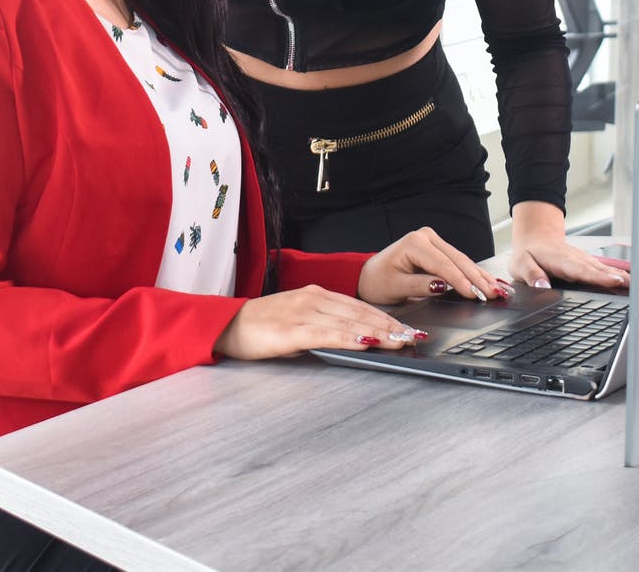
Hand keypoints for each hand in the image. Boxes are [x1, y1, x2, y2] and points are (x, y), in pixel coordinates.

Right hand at [214, 285, 424, 359]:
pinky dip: (350, 338)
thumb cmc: (259, 326)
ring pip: (349, 322)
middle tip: (412, 335)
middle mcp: (312, 299)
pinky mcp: (292, 331)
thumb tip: (349, 339)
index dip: (384, 316)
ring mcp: (302, 313)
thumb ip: (321, 326)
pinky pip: (328, 334)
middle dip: (389, 325)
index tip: (405, 327)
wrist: (226, 325)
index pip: (358, 305)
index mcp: (314, 295)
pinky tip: (366, 342)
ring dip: (377, 332)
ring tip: (399, 340)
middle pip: (359, 312)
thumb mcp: (295, 321)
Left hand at [357, 226, 509, 305]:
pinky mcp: (438, 248)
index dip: (461, 280)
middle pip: (457, 260)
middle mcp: (425, 236)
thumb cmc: (379, 282)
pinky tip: (489, 281)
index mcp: (414, 243)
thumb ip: (419, 286)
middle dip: (477, 279)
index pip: (443, 264)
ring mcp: (433, 240)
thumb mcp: (395, 287)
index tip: (474, 294)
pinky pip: (458, 261)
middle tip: (494, 294)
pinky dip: (473, 273)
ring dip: (480, 276)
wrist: (370, 275)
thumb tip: (442, 286)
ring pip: (462, 260)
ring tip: (497, 290)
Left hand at [508, 202, 630, 290]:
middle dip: (615, 277)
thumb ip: (532, 275)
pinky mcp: (585, 262)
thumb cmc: (528, 253)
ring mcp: (582, 259)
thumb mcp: (521, 264)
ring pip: (602, 268)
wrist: (534, 237)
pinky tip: (626, 279)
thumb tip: (543, 286)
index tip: (613, 281)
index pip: (581, 270)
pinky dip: (615, 272)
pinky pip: (602, 268)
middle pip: (597, 269)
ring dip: (618, 275)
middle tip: (632, 285)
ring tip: (633, 284)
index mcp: (559, 260)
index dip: (598, 276)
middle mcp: (574, 258)